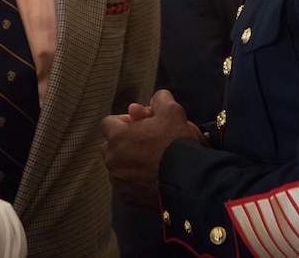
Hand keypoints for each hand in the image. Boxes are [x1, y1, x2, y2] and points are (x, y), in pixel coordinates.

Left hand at [101, 90, 200, 210]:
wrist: (190, 181)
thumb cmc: (177, 143)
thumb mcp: (172, 111)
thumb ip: (160, 99)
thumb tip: (156, 99)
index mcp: (117, 137)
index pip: (108, 123)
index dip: (124, 120)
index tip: (141, 124)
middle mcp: (113, 160)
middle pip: (111, 145)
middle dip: (124, 142)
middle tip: (146, 142)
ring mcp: (119, 181)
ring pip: (117, 166)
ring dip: (129, 161)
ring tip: (151, 160)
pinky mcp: (129, 198)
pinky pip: (126, 184)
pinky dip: (134, 180)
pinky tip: (152, 176)